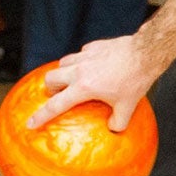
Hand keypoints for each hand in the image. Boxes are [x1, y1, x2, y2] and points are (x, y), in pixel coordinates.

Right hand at [32, 35, 162, 132]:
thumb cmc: (136, 79)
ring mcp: (85, 56)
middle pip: (50, 79)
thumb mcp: (129, 106)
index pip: (56, 105)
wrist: (146, 53)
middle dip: (50, 88)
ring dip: (63, 73)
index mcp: (84, 87)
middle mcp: (79, 70)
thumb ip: (119, 121)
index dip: (41, 116)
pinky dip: (81, 60)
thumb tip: (113, 129)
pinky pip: (80, 53)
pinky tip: (91, 65)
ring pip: (62, 63)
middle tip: (58, 95)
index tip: (30, 123)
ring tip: (73, 80)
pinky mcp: (94, 46)